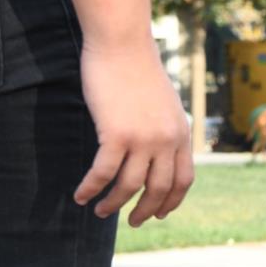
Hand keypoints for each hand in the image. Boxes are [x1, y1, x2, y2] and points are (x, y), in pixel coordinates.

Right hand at [75, 41, 192, 225]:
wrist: (123, 44)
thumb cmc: (139, 70)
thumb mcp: (165, 104)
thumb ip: (166, 129)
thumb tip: (159, 150)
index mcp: (181, 135)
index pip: (184, 180)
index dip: (171, 201)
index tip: (159, 213)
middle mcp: (167, 141)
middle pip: (160, 189)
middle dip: (145, 210)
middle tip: (132, 222)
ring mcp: (143, 139)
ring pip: (129, 185)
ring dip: (113, 203)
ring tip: (99, 211)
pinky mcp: (116, 134)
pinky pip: (103, 173)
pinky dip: (91, 188)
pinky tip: (81, 196)